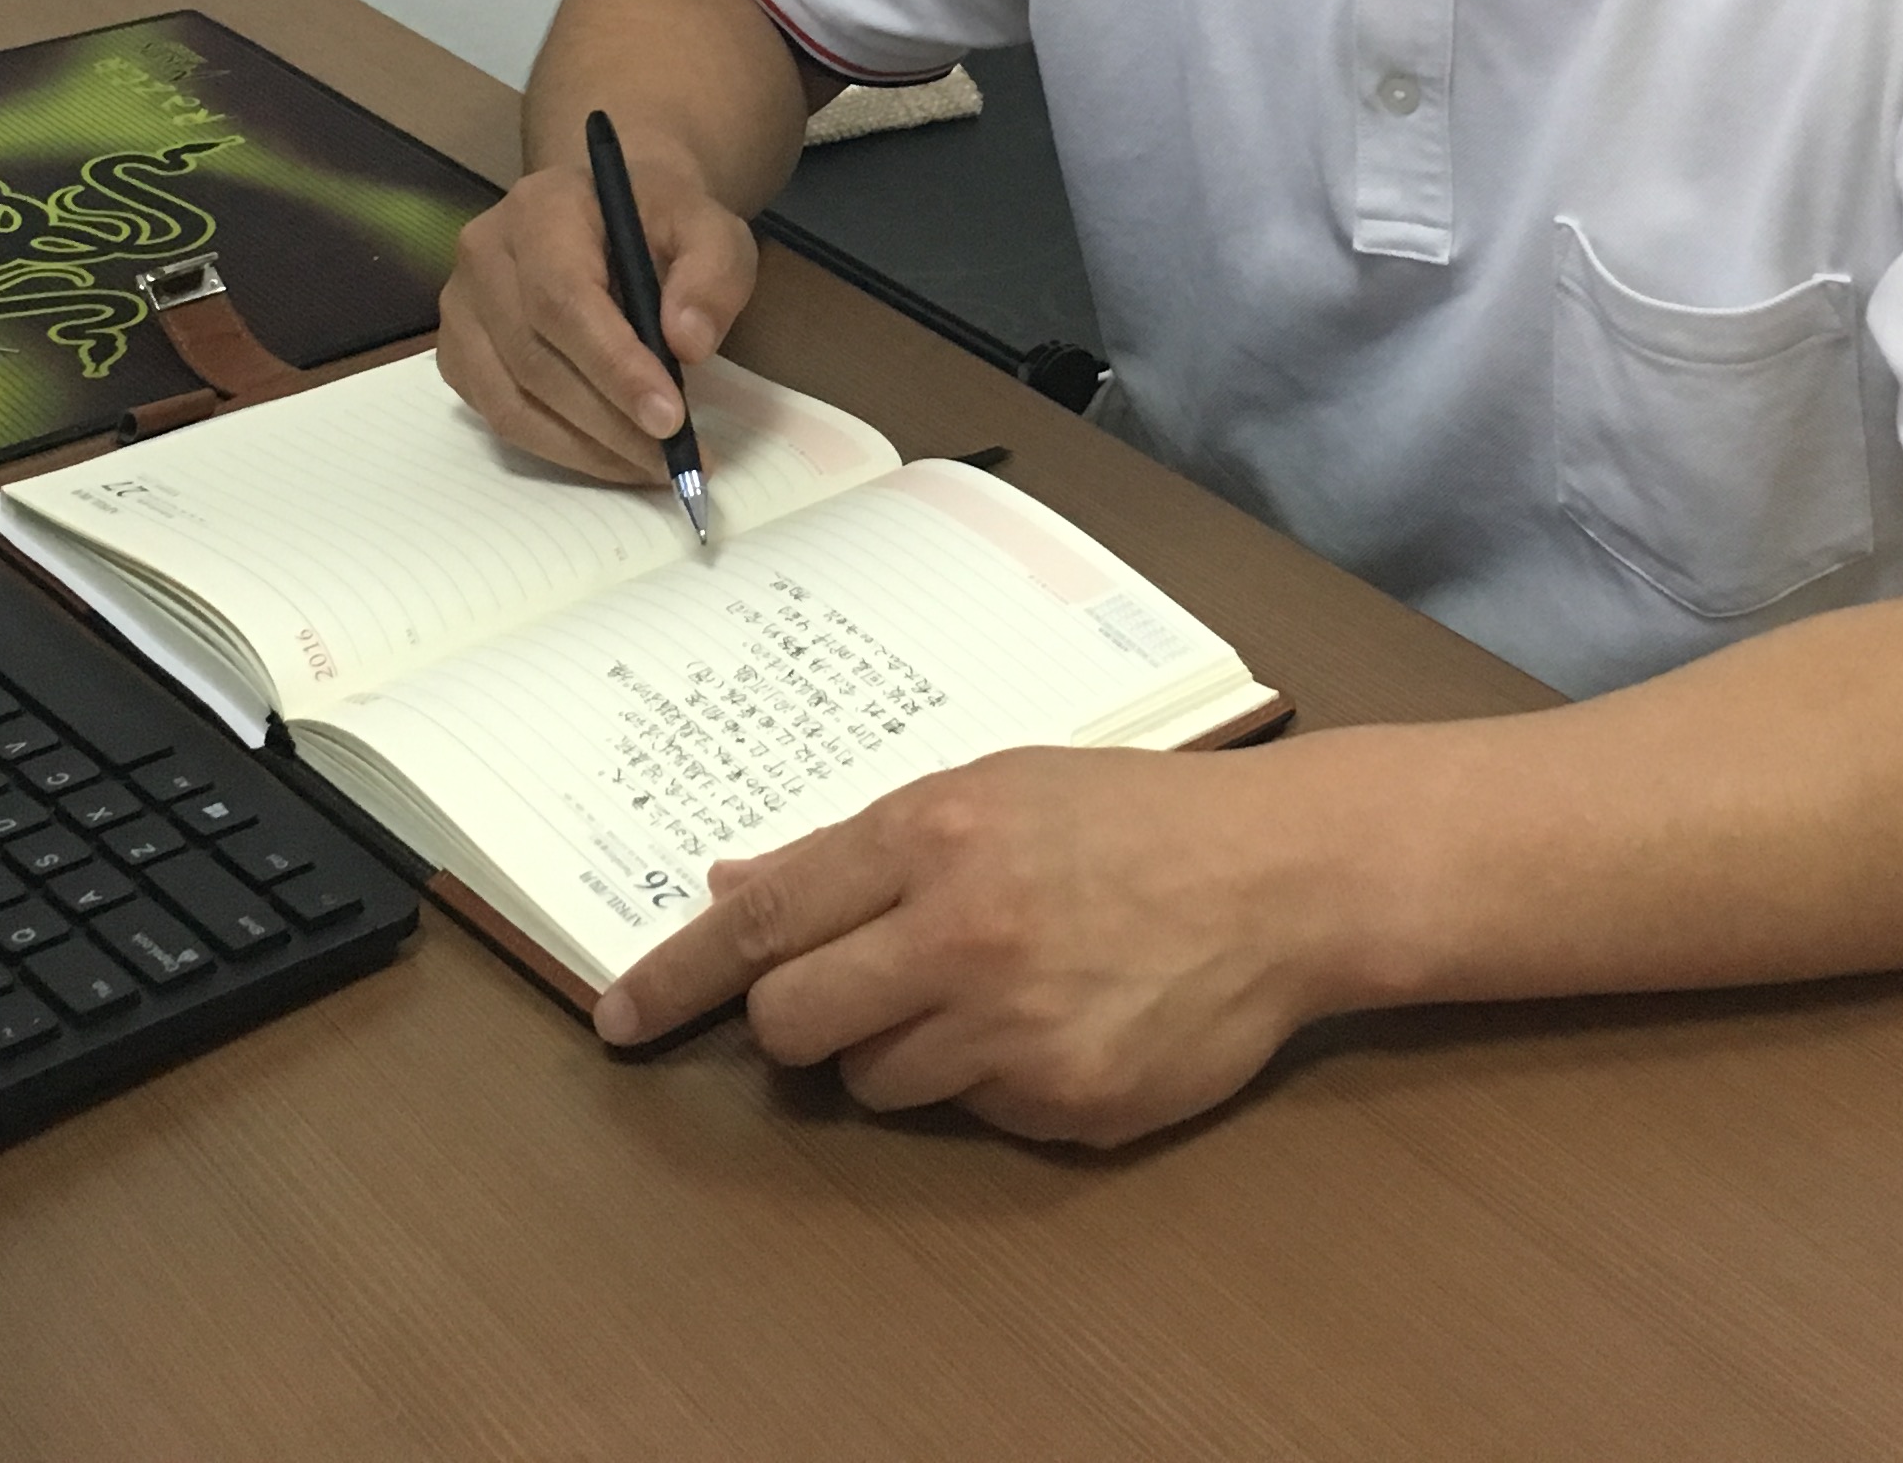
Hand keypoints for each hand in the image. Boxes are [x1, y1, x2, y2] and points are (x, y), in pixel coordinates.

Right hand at [436, 136, 756, 484]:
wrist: (610, 214)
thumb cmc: (661, 220)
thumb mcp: (712, 229)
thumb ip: (712, 274)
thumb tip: (688, 345)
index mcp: (540, 210)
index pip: (563, 299)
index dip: (614, 366)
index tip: (670, 419)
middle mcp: (483, 256)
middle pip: (533, 359)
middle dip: (610, 423)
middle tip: (677, 458)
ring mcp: (461, 308)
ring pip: (509, 401)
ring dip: (586, 449)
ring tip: (652, 466)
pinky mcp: (458, 352)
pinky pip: (499, 417)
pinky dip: (558, 449)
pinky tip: (612, 455)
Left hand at [590, 744, 1327, 1145]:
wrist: (1283, 877)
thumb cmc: (1133, 816)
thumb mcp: (993, 788)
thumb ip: (859, 847)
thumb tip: (732, 884)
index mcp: (932, 834)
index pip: (762, 922)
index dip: (675, 977)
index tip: (619, 1018)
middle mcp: (961, 933)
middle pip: (795, 1023)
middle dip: (799, 1021)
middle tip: (855, 990)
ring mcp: (1013, 1027)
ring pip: (876, 1082)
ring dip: (903, 1049)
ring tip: (992, 987)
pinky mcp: (1063, 1101)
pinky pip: (971, 1113)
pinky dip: (990, 1079)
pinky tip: (1055, 1019)